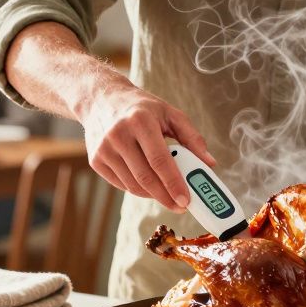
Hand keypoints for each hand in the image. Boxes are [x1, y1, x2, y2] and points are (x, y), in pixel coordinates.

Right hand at [77, 82, 215, 211]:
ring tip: (167, 195)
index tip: (186, 199)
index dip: (173, 183)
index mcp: (140, 121)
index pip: (159, 160)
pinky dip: (138, 190)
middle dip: (165, 197)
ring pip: (133, 185)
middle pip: (145, 177)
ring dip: (153, 195)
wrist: (100, 100)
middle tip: (180, 206)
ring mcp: (104, 149)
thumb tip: (209, 162)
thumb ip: (192, 137)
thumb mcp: (169, 113)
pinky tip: (149, 186)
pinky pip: (121, 184)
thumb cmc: (141, 108)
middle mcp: (118, 135)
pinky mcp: (96, 160)